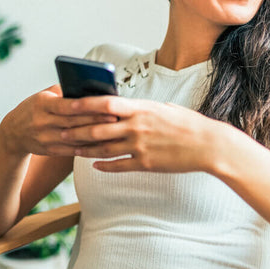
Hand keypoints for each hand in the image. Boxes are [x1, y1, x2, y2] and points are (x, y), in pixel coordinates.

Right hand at [0, 85, 117, 157]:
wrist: (13, 133)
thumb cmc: (34, 108)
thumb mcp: (42, 96)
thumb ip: (63, 91)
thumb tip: (89, 87)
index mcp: (42, 104)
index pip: (66, 105)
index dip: (85, 106)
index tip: (104, 104)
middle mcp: (42, 122)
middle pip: (74, 122)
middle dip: (96, 120)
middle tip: (117, 118)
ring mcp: (46, 138)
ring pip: (75, 138)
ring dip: (96, 136)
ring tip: (114, 132)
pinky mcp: (50, 150)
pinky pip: (72, 150)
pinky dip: (88, 148)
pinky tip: (103, 145)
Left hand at [59, 95, 227, 172]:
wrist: (208, 145)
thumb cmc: (188, 123)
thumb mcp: (164, 108)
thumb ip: (143, 107)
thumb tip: (129, 105)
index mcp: (141, 108)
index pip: (105, 102)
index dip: (85, 104)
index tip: (69, 104)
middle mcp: (136, 126)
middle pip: (98, 127)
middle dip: (77, 130)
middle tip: (61, 132)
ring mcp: (140, 145)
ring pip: (104, 148)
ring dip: (85, 150)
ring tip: (72, 150)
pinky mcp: (145, 163)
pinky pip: (118, 165)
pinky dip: (104, 165)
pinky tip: (95, 166)